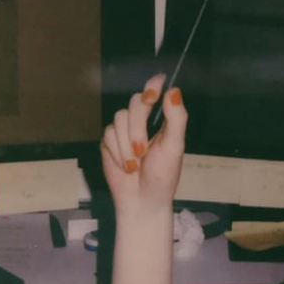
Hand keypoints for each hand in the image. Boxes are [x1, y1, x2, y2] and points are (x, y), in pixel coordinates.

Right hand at [100, 74, 187, 213]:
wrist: (142, 199)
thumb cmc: (163, 175)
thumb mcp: (174, 146)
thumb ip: (176, 119)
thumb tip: (174, 91)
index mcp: (162, 119)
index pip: (155, 92)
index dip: (152, 85)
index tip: (155, 89)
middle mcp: (142, 119)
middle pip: (134, 103)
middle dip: (137, 128)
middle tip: (142, 151)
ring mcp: (123, 129)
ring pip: (118, 119)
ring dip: (126, 145)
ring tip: (135, 164)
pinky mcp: (109, 140)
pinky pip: (107, 134)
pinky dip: (117, 153)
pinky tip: (125, 166)